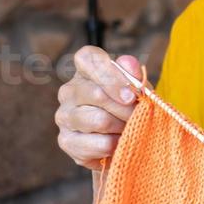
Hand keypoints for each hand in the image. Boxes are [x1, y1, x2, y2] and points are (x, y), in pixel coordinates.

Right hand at [55, 45, 143, 171]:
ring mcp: (64, 116)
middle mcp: (68, 91)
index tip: (131, 95)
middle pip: (97, 94)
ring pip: (100, 121)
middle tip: (139, 115)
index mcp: (84, 70)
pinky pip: (100, 144)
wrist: (124, 138)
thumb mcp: (136, 88)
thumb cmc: (129, 106)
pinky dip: (117, 145)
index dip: (111, 76)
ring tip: (129, 128)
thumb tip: (129, 64)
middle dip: (126, 108)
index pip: (87, 59)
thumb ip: (133, 75)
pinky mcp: (67, 141)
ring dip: (123, 127)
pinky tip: (119, 142)